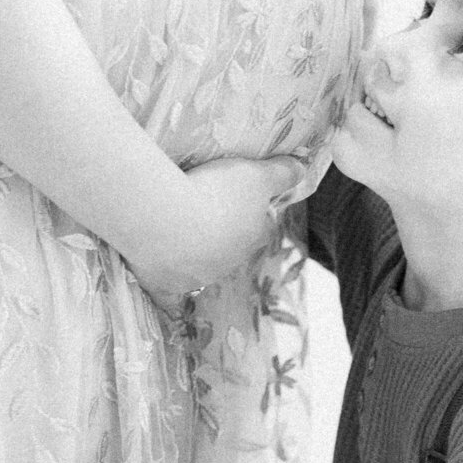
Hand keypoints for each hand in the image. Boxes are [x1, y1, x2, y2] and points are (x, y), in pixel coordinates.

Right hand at [146, 153, 308, 299]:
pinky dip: (166, 286)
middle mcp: (229, 263)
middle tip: (204, 207)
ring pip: (200, 266)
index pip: (263, 226)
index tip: (242, 197)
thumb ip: (282, 173)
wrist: (166, 220)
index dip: (256, 212)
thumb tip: (303, 169)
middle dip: (223, 232)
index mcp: (253, 237)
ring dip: (193, 251)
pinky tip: (160, 278)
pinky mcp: (166, 285)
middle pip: (232, 247)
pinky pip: (167, 293)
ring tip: (175, 226)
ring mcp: (197, 277)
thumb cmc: (216, 193)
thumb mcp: (256, 174)